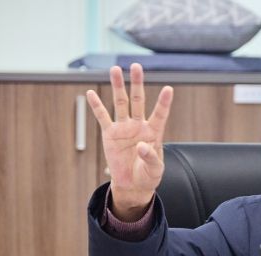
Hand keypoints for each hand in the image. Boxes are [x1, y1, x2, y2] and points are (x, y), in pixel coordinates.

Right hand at [86, 63, 173, 220]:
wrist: (132, 184)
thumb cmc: (148, 176)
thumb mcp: (154, 169)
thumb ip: (150, 157)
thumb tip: (141, 145)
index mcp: (154, 132)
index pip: (160, 114)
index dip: (164, 102)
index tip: (169, 89)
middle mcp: (139, 125)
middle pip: (138, 100)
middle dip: (137, 83)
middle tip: (136, 66)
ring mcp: (124, 128)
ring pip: (120, 103)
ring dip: (118, 87)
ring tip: (115, 69)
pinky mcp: (110, 134)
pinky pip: (102, 117)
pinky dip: (96, 106)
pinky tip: (91, 93)